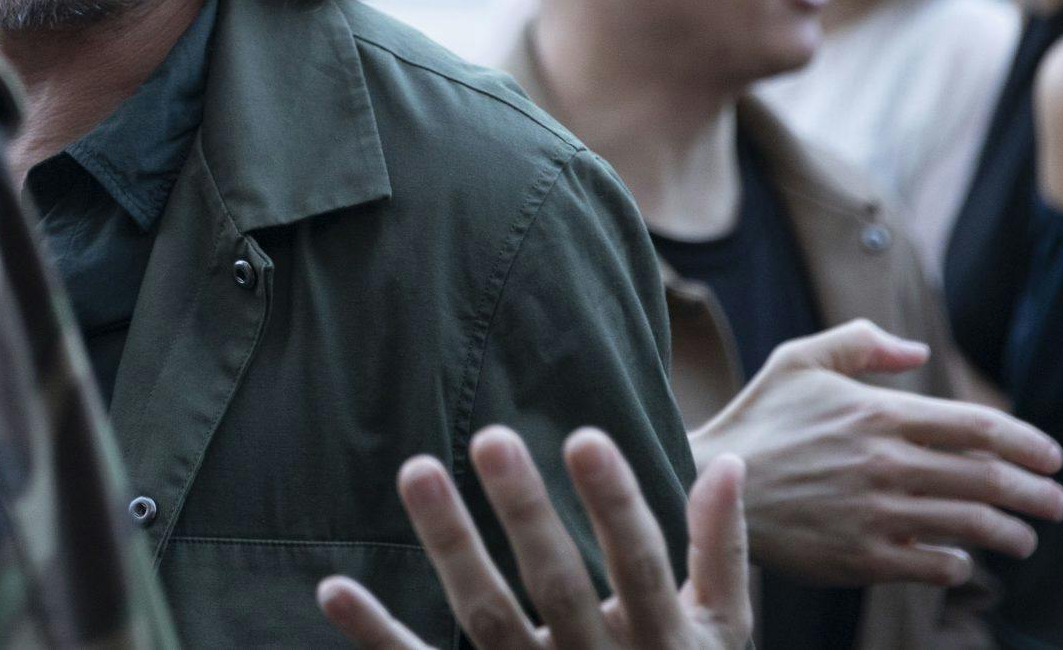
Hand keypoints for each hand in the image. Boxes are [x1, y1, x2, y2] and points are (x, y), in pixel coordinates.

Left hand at [316, 425, 749, 649]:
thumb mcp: (722, 635)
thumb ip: (719, 551)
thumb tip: (730, 461)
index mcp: (664, 642)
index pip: (639, 563)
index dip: (614, 503)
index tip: (583, 435)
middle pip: (555, 585)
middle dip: (525, 511)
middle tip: (491, 436)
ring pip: (487, 617)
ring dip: (449, 545)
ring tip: (418, 468)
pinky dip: (376, 635)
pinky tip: (331, 589)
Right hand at [690, 319, 1062, 586]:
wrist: (708, 484)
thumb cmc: (759, 419)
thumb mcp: (799, 361)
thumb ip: (860, 345)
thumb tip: (917, 352)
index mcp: (878, 412)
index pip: (978, 426)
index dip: (1028, 443)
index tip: (1052, 458)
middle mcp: (886, 462)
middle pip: (988, 478)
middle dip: (1037, 494)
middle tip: (1057, 504)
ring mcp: (877, 513)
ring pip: (972, 525)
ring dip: (1012, 533)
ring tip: (1026, 539)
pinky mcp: (863, 557)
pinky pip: (934, 564)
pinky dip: (959, 563)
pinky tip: (962, 560)